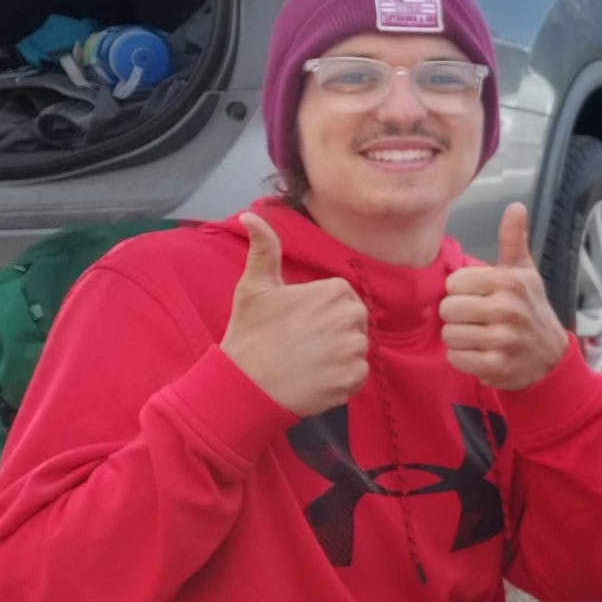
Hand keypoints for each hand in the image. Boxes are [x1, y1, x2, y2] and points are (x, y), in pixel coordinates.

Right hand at [221, 213, 369, 416]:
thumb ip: (264, 248)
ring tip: (307, 361)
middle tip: (302, 343)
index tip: (299, 323)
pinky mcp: (354, 380)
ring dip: (338, 355)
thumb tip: (250, 215)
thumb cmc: (250, 334)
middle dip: (334, 331)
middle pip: (354, 321)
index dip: (321, 310)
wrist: (244, 387)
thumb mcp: (254, 287)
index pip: (342, 297)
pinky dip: (341, 379)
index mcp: (334, 291)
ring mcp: (354, 351)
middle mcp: (350, 318)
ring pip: (357, 348)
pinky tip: (315, 379)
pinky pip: (357, 375)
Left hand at [442, 203, 569, 389]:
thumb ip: (513, 239)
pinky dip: (463, 358)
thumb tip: (515, 206)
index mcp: (509, 282)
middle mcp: (507, 309)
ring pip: (450, 335)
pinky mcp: (496, 366)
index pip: (453, 283)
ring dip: (459, 338)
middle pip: (448, 309)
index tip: (478, 297)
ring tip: (478, 335)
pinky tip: (480, 353)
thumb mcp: (524, 272)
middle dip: (457, 315)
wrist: (550, 356)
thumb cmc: (531, 309)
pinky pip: (457, 358)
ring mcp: (503, 340)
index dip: (461, 291)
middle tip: (476, 318)